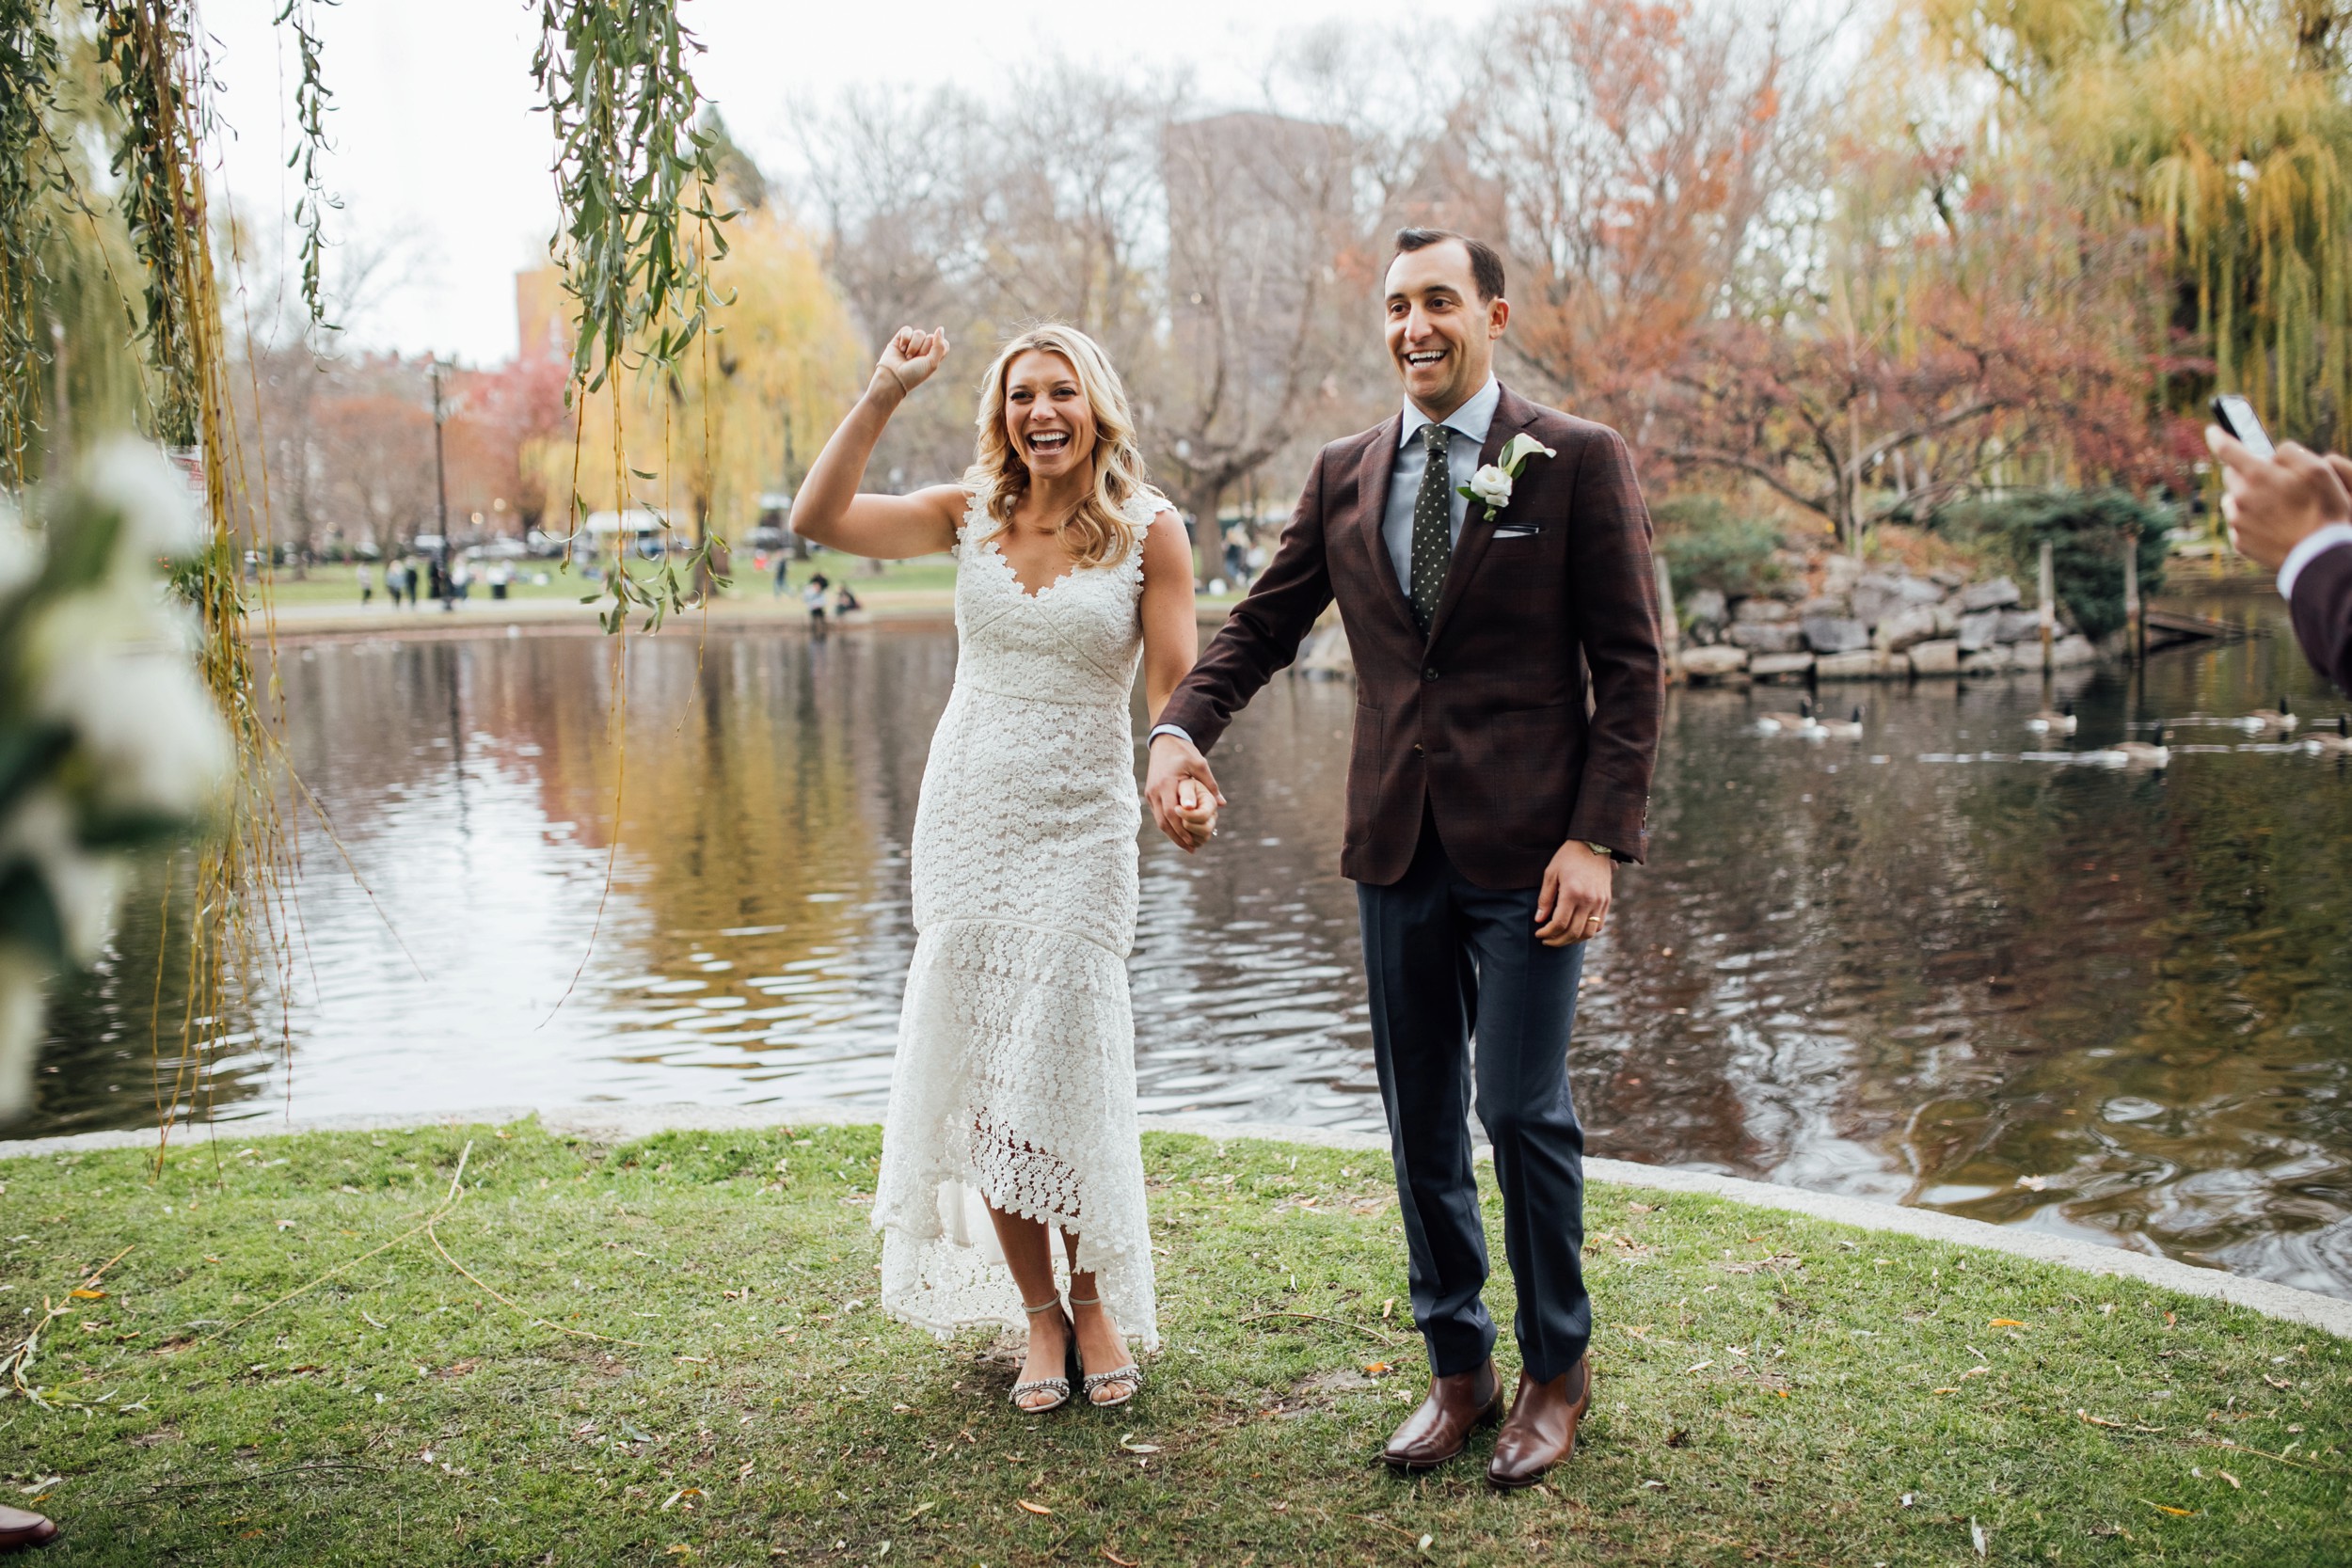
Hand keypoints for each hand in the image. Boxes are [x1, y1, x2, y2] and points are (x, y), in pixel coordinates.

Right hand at [876, 326, 949, 400]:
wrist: (893, 377)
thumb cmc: (913, 374)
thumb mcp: (931, 363)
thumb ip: (940, 346)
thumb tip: (940, 328)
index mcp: (934, 356)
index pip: (944, 344)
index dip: (938, 349)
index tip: (930, 359)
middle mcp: (924, 349)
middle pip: (931, 338)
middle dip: (923, 350)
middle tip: (915, 361)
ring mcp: (912, 343)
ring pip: (919, 333)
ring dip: (913, 347)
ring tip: (907, 357)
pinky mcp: (901, 338)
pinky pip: (907, 330)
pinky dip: (905, 339)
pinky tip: (901, 349)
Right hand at [1145, 732, 1225, 852]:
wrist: (1164, 741)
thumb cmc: (1184, 752)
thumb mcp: (1200, 765)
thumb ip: (1210, 785)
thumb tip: (1222, 804)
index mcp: (1166, 784)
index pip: (1172, 813)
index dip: (1182, 830)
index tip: (1194, 841)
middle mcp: (1155, 790)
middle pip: (1164, 821)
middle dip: (1178, 837)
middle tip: (1192, 848)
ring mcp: (1150, 793)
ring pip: (1159, 820)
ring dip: (1172, 834)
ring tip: (1187, 846)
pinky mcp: (1150, 794)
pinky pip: (1158, 814)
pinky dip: (1168, 825)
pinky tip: (1179, 833)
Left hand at [1534, 838, 1611, 947]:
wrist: (1593, 844)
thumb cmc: (1568, 857)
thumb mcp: (1550, 874)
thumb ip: (1545, 898)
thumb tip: (1539, 920)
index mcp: (1572, 893)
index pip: (1559, 924)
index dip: (1547, 933)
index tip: (1539, 934)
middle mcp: (1588, 900)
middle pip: (1573, 932)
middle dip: (1557, 941)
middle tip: (1547, 941)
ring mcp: (1600, 902)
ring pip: (1588, 933)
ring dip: (1573, 940)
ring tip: (1560, 938)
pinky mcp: (1607, 901)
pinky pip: (1599, 925)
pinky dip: (1587, 932)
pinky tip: (1575, 930)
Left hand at [2207, 425, 2351, 570]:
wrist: (2320, 557)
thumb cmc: (2325, 510)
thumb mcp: (2319, 470)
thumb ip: (2291, 453)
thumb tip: (2272, 455)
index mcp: (2258, 475)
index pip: (2227, 449)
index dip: (2218, 437)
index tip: (2212, 431)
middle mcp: (2240, 497)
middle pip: (2232, 474)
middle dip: (2246, 471)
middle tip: (2271, 478)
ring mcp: (2237, 522)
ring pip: (2234, 499)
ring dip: (2248, 497)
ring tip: (2277, 506)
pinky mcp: (2239, 542)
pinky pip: (2239, 523)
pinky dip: (2251, 520)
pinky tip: (2273, 525)